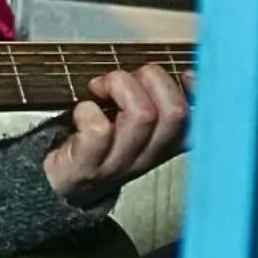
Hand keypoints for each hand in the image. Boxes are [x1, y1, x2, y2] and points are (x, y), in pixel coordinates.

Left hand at [42, 63, 190, 206]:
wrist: (60, 186)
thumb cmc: (94, 146)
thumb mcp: (130, 127)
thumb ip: (148, 101)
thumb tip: (163, 72)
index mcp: (162, 144)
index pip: (198, 123)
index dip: (198, 94)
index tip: (184, 74)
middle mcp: (147, 156)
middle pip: (175, 113)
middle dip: (151, 79)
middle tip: (122, 80)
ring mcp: (119, 163)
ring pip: (142, 114)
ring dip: (118, 86)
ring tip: (99, 89)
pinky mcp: (87, 165)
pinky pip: (99, 130)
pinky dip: (88, 109)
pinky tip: (81, 110)